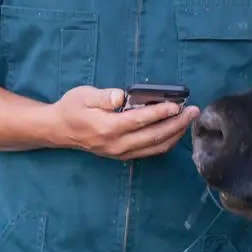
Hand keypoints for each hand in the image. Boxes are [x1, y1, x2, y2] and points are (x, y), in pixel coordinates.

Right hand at [50, 86, 200, 160]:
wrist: (58, 130)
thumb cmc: (71, 108)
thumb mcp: (83, 95)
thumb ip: (103, 96)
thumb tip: (121, 95)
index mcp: (107, 127)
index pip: (140, 120)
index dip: (160, 112)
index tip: (177, 105)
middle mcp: (116, 144)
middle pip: (153, 136)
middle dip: (176, 124)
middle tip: (193, 111)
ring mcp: (119, 153)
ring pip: (154, 147)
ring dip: (174, 134)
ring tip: (187, 120)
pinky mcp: (121, 155)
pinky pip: (149, 152)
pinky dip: (165, 143)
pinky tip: (174, 132)